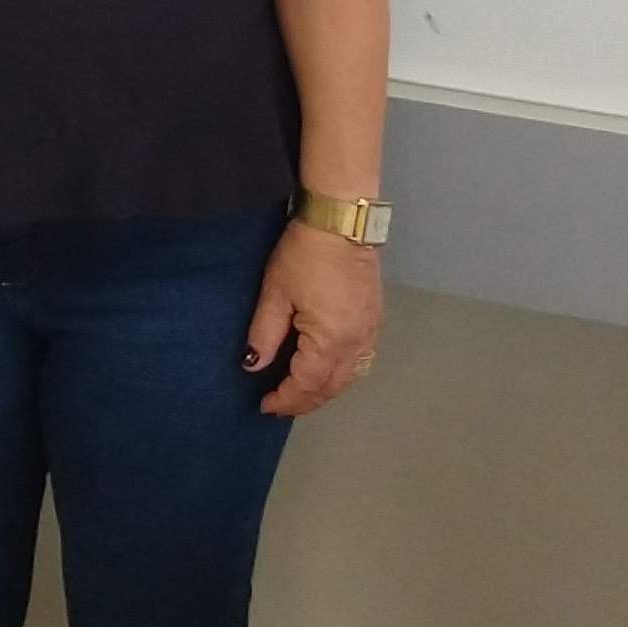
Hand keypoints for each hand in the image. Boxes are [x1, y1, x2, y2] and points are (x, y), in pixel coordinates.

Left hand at [244, 224, 381, 416]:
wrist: (342, 222)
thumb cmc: (304, 255)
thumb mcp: (275, 293)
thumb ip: (264, 334)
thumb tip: (253, 366)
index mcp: (330, 341)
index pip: (306, 385)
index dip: (284, 399)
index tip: (264, 405)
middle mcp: (355, 344)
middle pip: (330, 387)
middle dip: (304, 401)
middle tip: (279, 404)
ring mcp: (369, 333)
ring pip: (349, 378)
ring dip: (324, 391)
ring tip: (300, 392)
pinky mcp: (375, 321)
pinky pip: (361, 362)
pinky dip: (342, 375)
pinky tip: (327, 371)